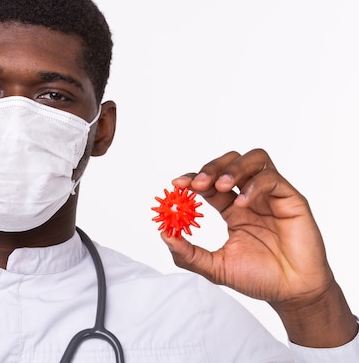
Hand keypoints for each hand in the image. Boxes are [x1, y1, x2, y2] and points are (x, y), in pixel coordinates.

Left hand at [163, 149, 356, 346]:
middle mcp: (251, 197)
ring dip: (233, 168)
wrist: (291, 294)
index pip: (210, 182)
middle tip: (197, 184)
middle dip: (211, 168)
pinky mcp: (291, 200)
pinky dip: (254, 186)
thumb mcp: (215, 268)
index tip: (177, 184)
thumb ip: (188, 254)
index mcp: (232, 209)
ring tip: (220, 186)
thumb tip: (164, 235)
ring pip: (254, 160)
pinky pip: (272, 179)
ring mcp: (272, 196)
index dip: (192, 179)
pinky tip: (242, 203)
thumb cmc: (259, 278)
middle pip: (230, 162)